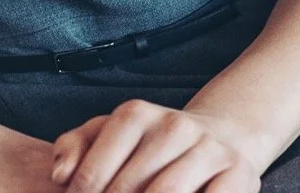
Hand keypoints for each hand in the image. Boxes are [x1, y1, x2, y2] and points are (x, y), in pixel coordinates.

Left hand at [52, 101, 262, 192]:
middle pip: (127, 190)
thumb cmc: (150, 145)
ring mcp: (208, 150)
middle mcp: (174, 126)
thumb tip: (60, 175)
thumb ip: (74, 148)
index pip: (93, 174)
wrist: (219, 138)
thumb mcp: (108, 135)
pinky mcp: (239, 174)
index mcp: (136, 114)